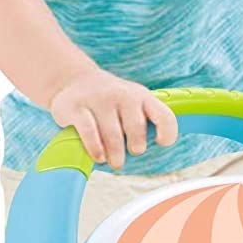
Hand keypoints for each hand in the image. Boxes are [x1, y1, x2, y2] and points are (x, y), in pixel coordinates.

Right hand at [49, 69, 176, 168]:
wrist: (76, 80)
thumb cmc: (112, 102)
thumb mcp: (134, 104)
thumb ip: (146, 123)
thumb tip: (154, 153)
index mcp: (142, 97)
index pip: (164, 116)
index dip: (167, 133)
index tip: (160, 143)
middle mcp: (122, 95)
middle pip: (136, 126)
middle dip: (137, 145)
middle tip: (134, 152)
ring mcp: (98, 99)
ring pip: (112, 133)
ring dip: (116, 153)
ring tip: (116, 162)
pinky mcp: (75, 107)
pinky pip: (88, 131)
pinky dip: (95, 148)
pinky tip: (99, 156)